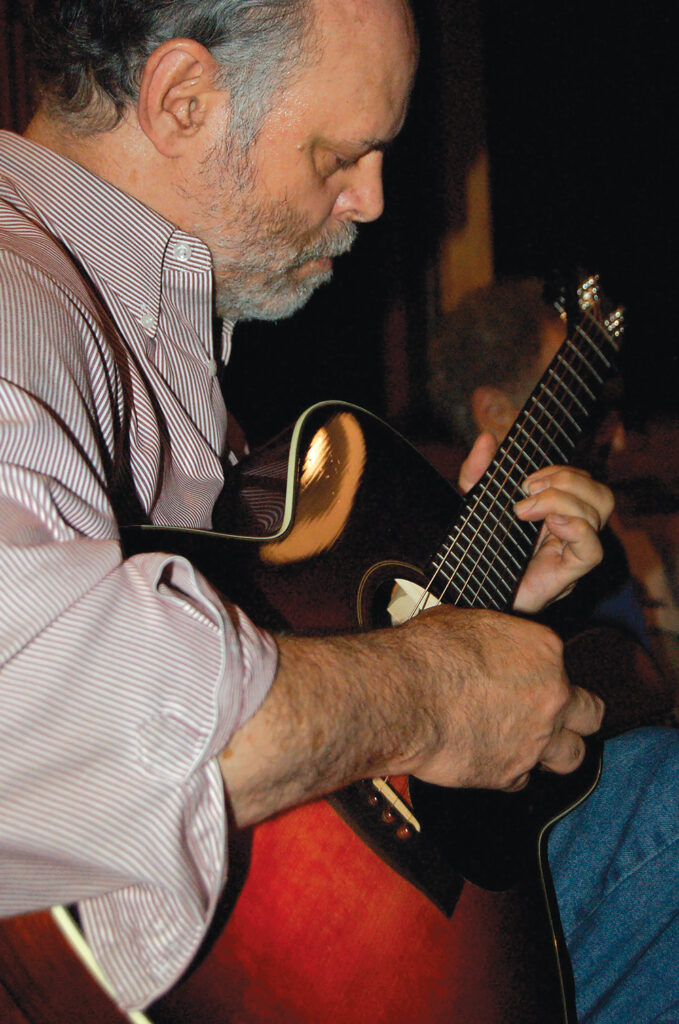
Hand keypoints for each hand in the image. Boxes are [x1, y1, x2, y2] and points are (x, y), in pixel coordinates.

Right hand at [221, 603, 604, 825]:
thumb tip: (486, 643)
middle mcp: (551, 695)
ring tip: (531, 745)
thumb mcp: (463, 622)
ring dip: (555, 751)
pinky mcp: (509, 773)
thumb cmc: (423, 654)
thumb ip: (493, 639)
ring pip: (572, 756)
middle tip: (556, 714)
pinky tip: (489, 758)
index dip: (545, 671)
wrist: (402, 697)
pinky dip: (509, 773)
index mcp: (544, 649)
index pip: (564, 663)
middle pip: (590, 714)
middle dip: (576, 716)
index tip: (526, 675)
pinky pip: (523, 780)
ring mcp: (534, 738)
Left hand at [458, 432, 613, 613]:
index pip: (584, 481)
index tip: (527, 477)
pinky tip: (549, 525)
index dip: (563, 471)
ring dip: (562, 501)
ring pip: (598, 514)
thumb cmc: (480, 553)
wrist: (469, 595)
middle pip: (600, 494)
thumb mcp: (473, 505)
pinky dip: (575, 528)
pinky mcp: (567, 575)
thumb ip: (477, 472)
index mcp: (557, 513)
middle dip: (566, 480)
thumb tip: (486, 438)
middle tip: (528, 490)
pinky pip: (592, 550)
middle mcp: (571, 531)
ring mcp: (571, 553)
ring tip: (525, 510)